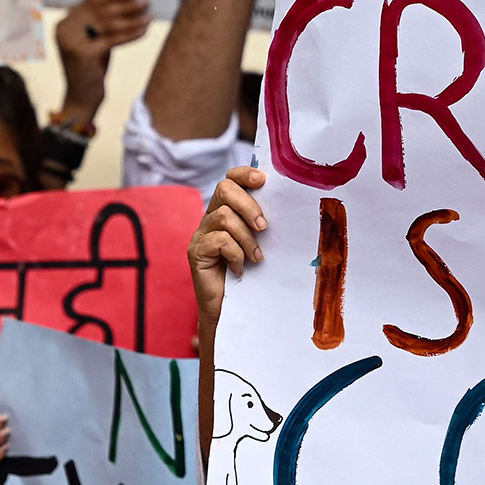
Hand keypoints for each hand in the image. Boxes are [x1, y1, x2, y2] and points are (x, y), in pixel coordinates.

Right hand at [53, 0, 151, 119]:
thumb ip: (102, 22)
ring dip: (132, 18)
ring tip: (149, 15)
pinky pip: (113, 39)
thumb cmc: (92, 68)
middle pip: (101, 11)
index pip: (90, 1)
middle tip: (146, 1)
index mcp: (64, 22)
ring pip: (109, 24)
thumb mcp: (94, 40)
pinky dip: (131, 33)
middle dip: (125, 5)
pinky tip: (145, 30)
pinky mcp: (83, 53)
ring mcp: (71, 41)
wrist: (81, 98)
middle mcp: (64, 29)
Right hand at [190, 167, 268, 318]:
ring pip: (224, 216)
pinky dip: (235, 253)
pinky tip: (240, 268)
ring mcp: (201, 234)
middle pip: (224, 189)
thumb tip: (287, 204)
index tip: (263, 180)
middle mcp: (211, 217)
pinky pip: (218, 240)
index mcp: (227, 210)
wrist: (231, 309)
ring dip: (246, 237)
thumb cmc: (251, 274)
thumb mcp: (260, 243)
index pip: (230, 179)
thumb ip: (263, 223)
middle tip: (264, 227)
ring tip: (256, 257)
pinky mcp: (196, 252)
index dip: (244, 174)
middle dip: (249, 205)